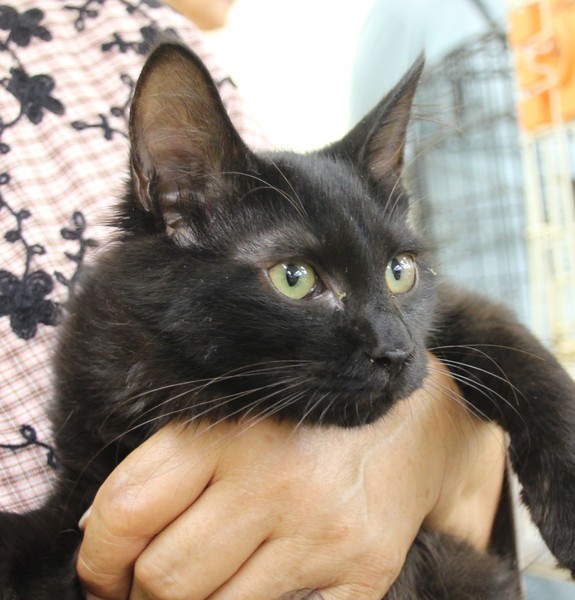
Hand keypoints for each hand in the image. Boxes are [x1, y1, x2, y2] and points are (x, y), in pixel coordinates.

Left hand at [77, 354, 505, 599]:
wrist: (408, 417)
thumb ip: (172, 464)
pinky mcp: (361, 572)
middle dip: (142, 595)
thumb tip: (101, 533)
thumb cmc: (307, 414)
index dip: (97, 557)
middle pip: (165, 577)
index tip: (101, 572)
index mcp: (231, 432)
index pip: (127, 509)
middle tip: (149, 587)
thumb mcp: (235, 415)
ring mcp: (321, 532)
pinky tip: (253, 591)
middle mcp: (276, 481)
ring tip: (201, 589)